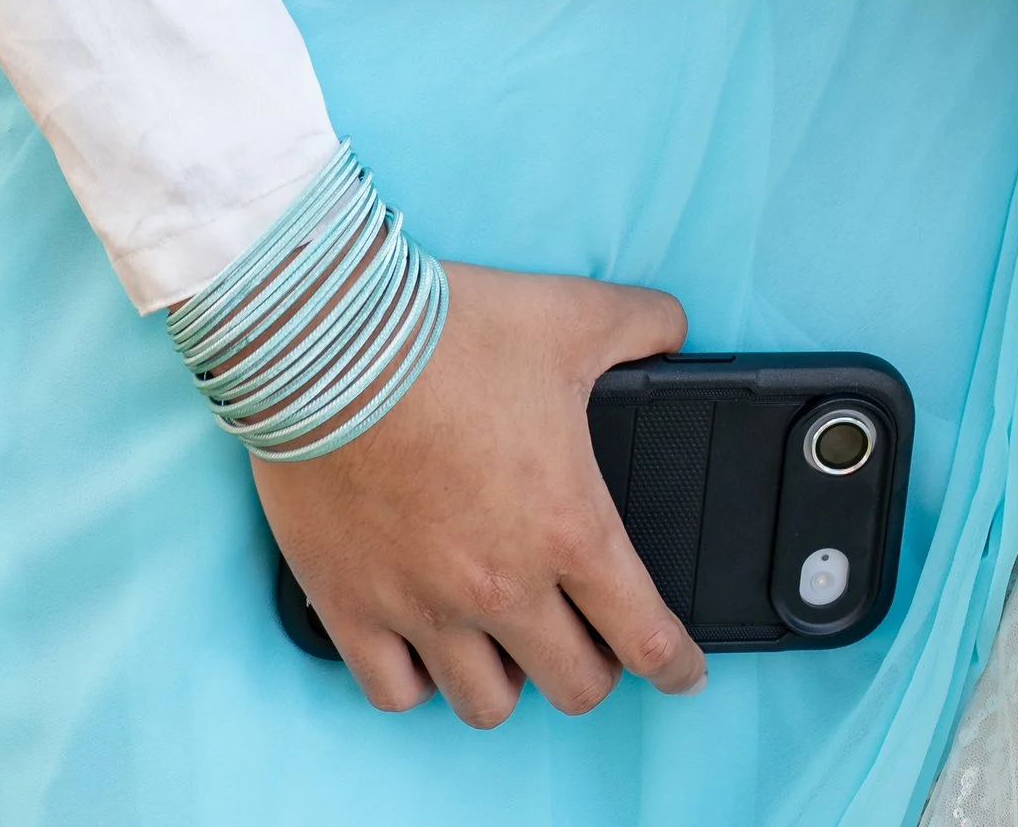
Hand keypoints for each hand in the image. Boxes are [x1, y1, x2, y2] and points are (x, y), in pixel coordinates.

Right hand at [254, 263, 703, 726]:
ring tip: (507, 642)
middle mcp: (500, 586)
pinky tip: (428, 649)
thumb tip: (673, 330)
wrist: (333, 343)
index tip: (683, 673)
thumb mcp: (573, 314)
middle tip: (590, 638)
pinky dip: (419, 681)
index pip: (644, 636)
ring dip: (508, 679)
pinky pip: (395, 692)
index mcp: (567, 526)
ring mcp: (423, 607)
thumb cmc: (452, 333)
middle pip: (574, 687)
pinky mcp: (351, 609)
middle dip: (595, 669)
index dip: (676, 665)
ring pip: (485, 704)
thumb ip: (642, 324)